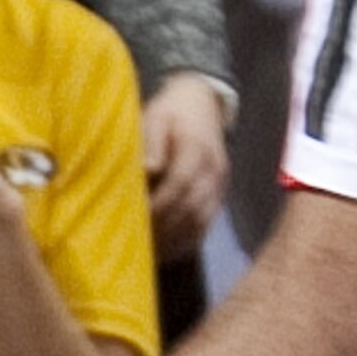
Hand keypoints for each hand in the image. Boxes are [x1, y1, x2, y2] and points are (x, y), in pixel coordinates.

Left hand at [139, 74, 231, 260]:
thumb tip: (149, 170)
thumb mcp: (156, 115)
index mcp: (197, 148)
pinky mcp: (220, 194)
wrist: (201, 103)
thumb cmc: (170, 111)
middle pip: (191, 207)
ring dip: (175, 238)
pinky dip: (187, 240)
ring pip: (201, 220)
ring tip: (150, 253)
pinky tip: (167, 250)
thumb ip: (152, 141)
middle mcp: (214, 170)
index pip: (180, 183)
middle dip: (164, 227)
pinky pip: (207, 223)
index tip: (136, 218)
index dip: (159, 204)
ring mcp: (220, 184)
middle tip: (137, 243)